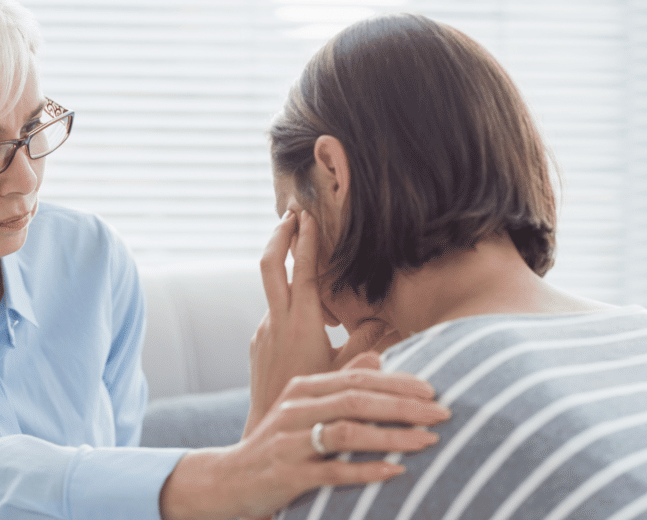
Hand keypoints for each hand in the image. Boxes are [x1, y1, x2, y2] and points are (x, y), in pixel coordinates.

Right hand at [158, 364, 449, 519]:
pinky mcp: (288, 475)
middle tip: (443, 413)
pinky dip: (367, 470)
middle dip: (404, 406)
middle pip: (357, 400)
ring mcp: (290, 442)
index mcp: (302, 389)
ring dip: (393, 437)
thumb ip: (339, 384)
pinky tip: (396, 472)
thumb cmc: (277, 444)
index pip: (357, 378)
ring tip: (428, 441)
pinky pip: (334, 471)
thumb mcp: (303, 408)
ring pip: (348, 432)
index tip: (433, 390)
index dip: (397, 383)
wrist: (229, 480)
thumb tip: (379, 358)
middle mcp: (295, 410)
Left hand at [247, 210, 399, 431]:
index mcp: (301, 324)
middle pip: (270, 264)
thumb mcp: (346, 372)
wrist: (271, 433)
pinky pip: (275, 314)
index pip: (303, 270)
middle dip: (280, 235)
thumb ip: (366, 343)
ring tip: (304, 255)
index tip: (307, 215)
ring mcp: (263, 331)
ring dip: (287, 270)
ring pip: (274, 291)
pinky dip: (289, 303)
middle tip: (291, 213)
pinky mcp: (258, 343)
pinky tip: (308, 316)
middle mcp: (276, 322)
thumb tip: (387, 319)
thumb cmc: (316, 405)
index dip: (306, 240)